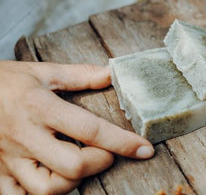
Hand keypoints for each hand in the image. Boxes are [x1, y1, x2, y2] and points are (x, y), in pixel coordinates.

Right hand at [0, 61, 153, 194]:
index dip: (123, 142)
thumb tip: (111, 74)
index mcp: (40, 107)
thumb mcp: (41, 71)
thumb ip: (78, 75)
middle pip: (72, 166)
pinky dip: (39, 194)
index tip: (145, 149)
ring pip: (46, 189)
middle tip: (105, 152)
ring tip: (78, 165)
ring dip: (71, 181)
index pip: (90, 130)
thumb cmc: (3, 81)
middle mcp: (25, 136)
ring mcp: (9, 158)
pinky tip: (51, 178)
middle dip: (99, 162)